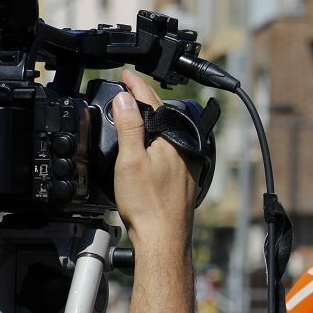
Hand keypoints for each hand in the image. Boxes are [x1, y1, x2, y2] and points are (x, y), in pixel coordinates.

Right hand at [112, 69, 195, 250]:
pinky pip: (170, 148)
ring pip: (168, 132)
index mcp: (173, 141)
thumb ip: (130, 126)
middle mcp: (185, 150)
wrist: (163, 238)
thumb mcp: (130, 160)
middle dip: (146, 100)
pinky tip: (150, 143)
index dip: (137, 86)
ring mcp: (186, 164)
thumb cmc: (148, 205)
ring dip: (153, 119)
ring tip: (137, 109)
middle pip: (163, 116)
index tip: (126, 74)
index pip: (153, 103)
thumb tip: (126, 98)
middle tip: (130, 87)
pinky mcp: (184, 177)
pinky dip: (157, 139)